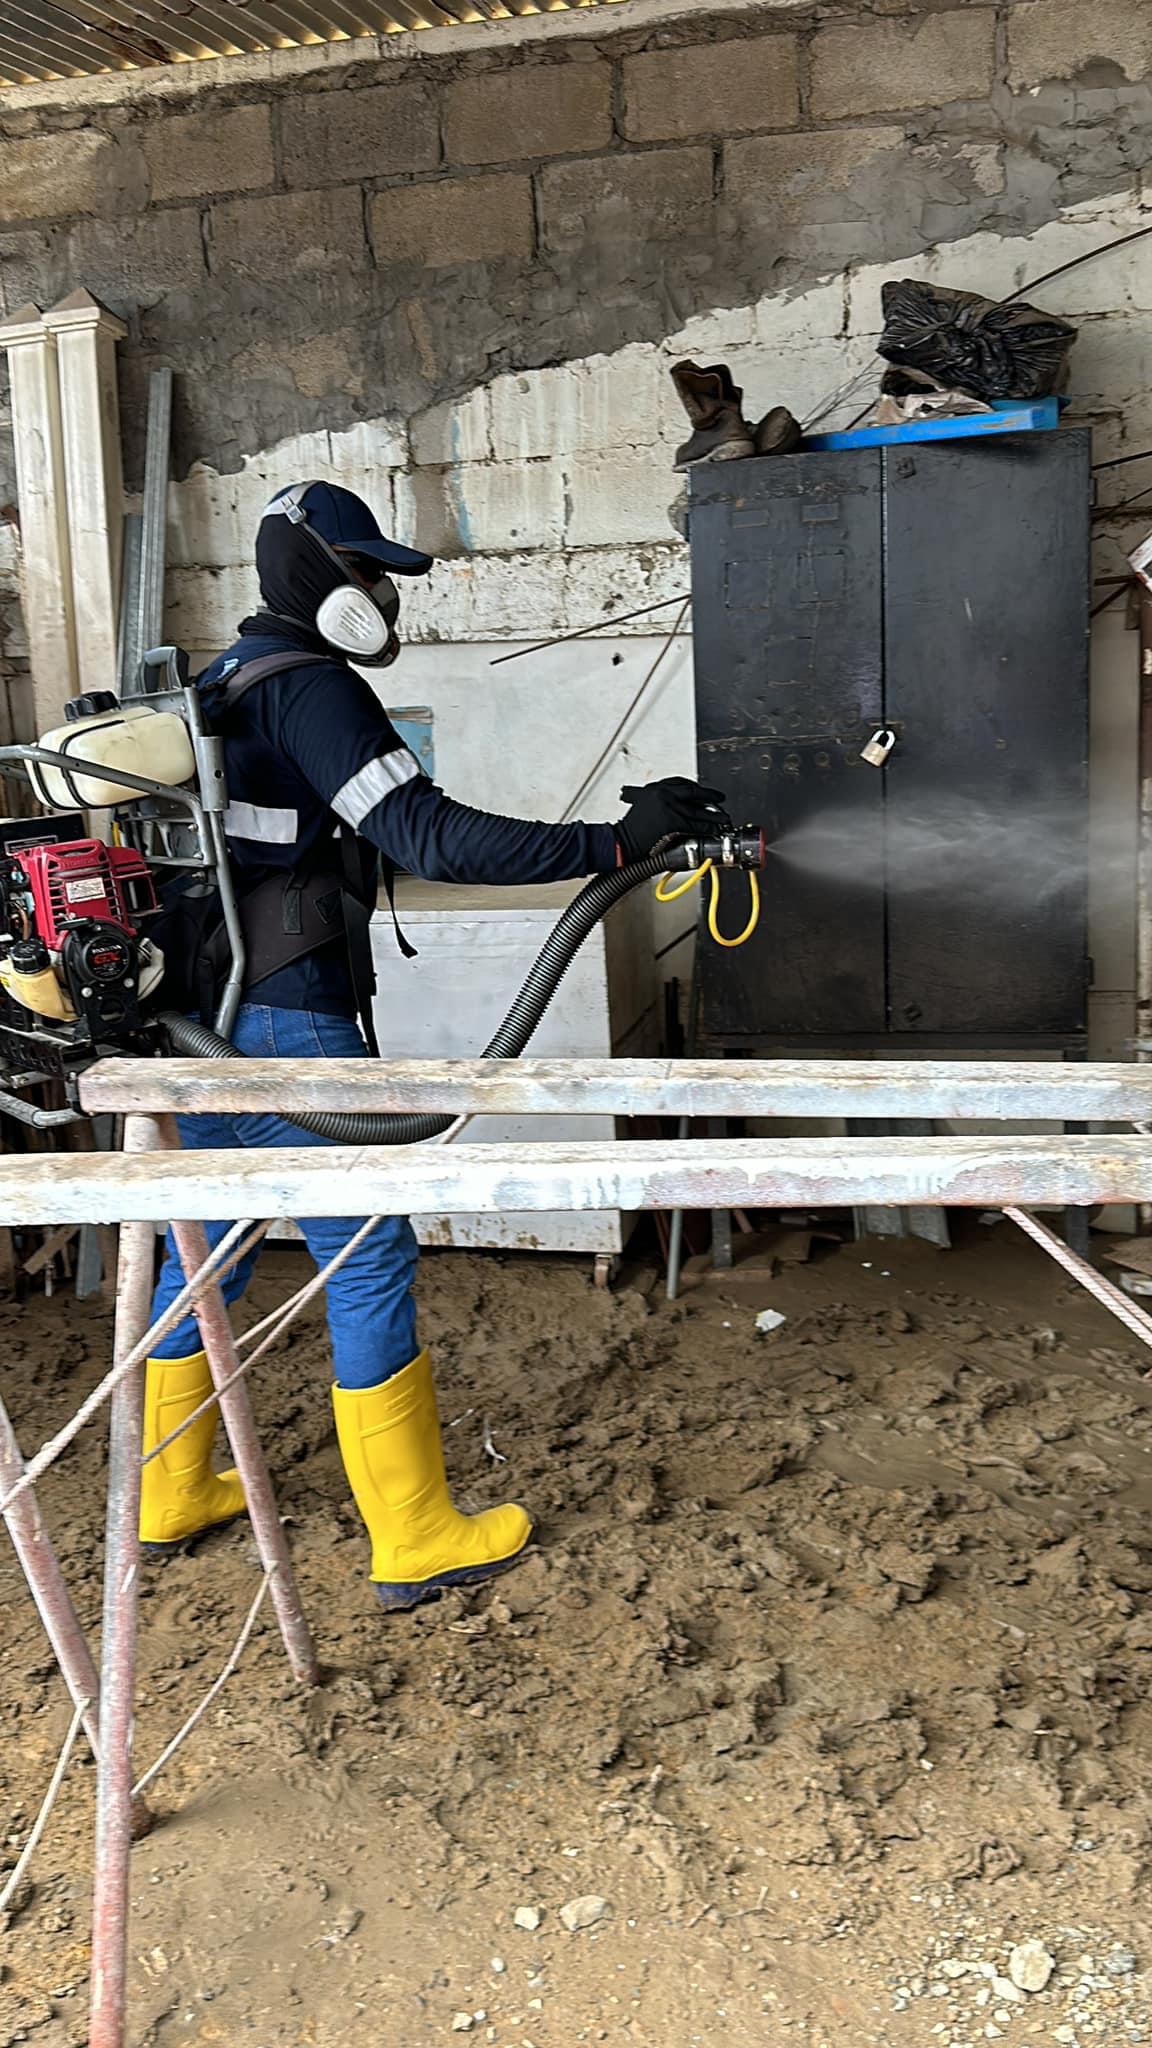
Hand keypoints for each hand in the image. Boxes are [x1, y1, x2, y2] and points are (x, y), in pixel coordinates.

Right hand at [614, 777, 728, 862]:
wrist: (621, 840)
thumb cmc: (629, 829)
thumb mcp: (643, 806)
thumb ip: (660, 803)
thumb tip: (678, 806)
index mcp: (655, 788)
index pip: (681, 783)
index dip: (696, 788)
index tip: (704, 791)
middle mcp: (662, 793)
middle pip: (693, 792)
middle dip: (709, 796)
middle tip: (720, 799)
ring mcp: (667, 806)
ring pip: (696, 811)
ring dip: (713, 815)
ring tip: (723, 818)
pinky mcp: (671, 821)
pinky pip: (693, 825)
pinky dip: (706, 828)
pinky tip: (713, 830)